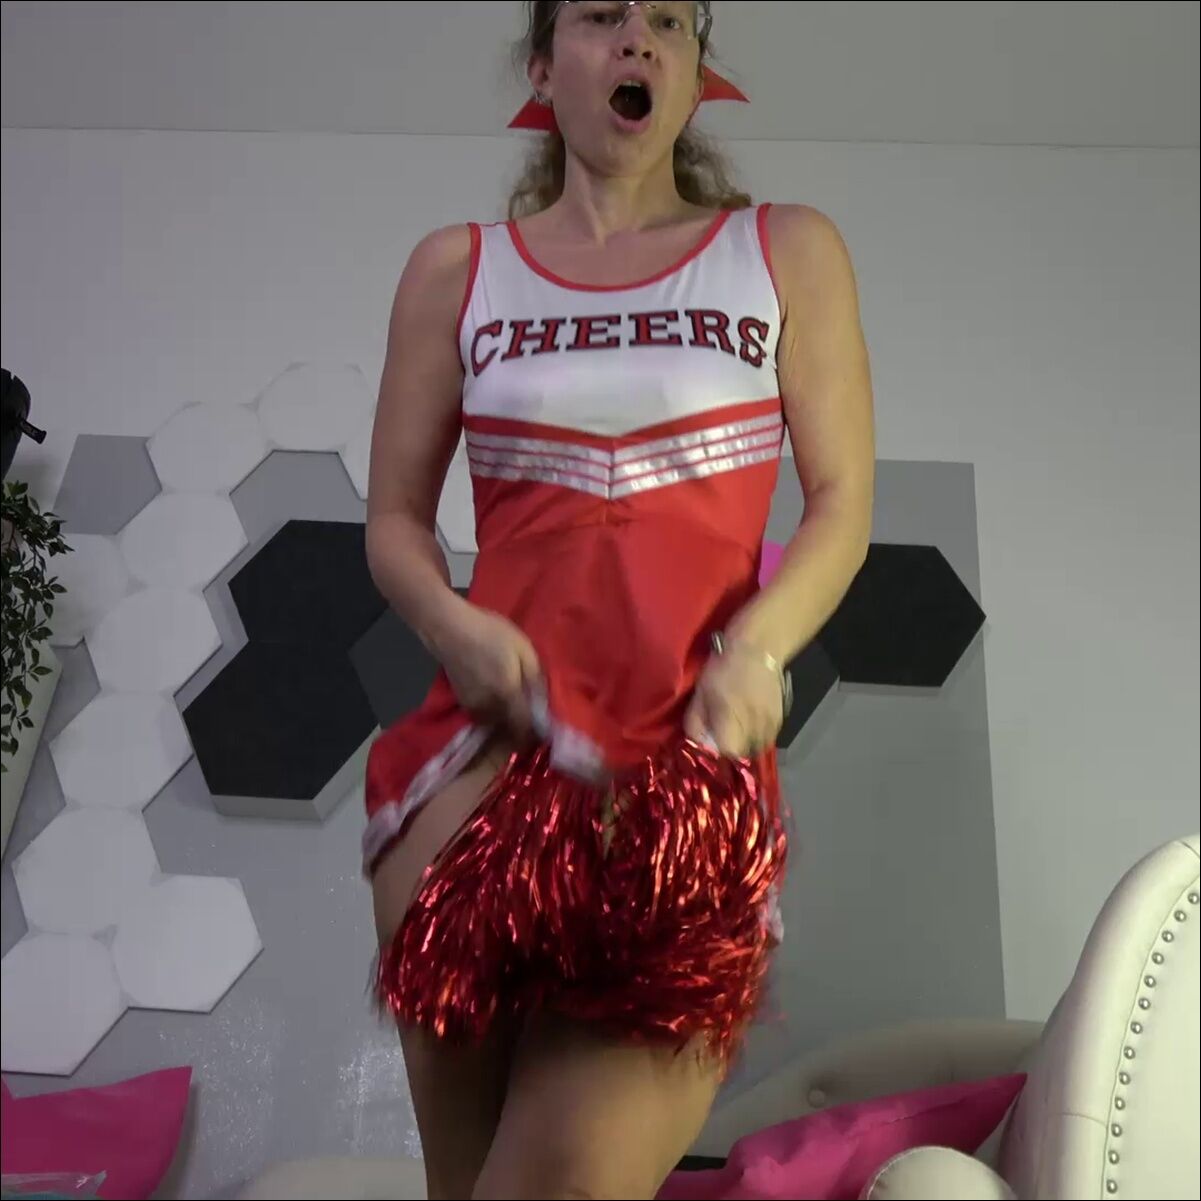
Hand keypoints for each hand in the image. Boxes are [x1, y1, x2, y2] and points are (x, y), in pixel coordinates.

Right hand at [434, 602, 543, 742]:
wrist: (450, 627)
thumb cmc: (491, 633)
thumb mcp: (524, 648)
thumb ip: (536, 678)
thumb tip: (543, 702)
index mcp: (507, 694)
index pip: (523, 726)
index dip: (533, 728)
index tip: (540, 720)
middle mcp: (489, 706)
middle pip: (509, 726)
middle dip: (519, 720)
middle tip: (527, 703)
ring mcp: (472, 706)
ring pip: (495, 721)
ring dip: (505, 715)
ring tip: (510, 695)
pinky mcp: (462, 701)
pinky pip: (483, 713)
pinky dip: (491, 708)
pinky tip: (493, 690)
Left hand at [683, 641, 785, 758]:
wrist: (757, 650)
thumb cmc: (722, 669)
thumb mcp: (700, 693)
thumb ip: (695, 722)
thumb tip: (696, 742)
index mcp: (731, 718)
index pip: (728, 752)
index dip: (718, 751)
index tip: (712, 742)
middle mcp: (753, 725)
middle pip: (743, 754)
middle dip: (732, 749)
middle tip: (724, 736)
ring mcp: (770, 723)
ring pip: (757, 747)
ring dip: (746, 744)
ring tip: (738, 730)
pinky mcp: (780, 718)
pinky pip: (768, 737)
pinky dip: (758, 736)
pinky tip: (751, 723)